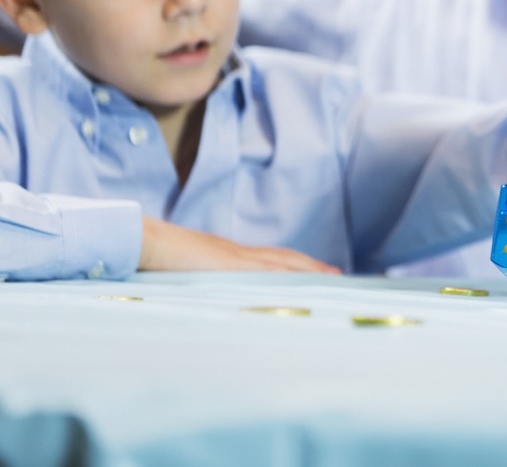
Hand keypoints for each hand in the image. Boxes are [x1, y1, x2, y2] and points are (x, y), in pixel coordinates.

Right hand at [139, 217, 341, 273]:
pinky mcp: (229, 264)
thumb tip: (201, 295)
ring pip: (281, 262)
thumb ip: (197, 281)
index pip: (269, 259)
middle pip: (283, 258)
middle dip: (310, 266)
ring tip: (331, 276)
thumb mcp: (182, 273)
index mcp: (226, 255)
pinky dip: (287, 276)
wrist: (141, 240)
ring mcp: (234, 256)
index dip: (293, 265)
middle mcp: (236, 252)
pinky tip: (303, 282)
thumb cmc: (153, 257)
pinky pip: (265, 270)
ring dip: (307, 269)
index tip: (314, 271)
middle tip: (337, 274)